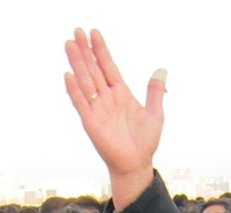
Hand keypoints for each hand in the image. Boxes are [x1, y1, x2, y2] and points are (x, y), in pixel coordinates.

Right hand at [64, 28, 164, 209]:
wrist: (137, 164)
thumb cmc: (146, 142)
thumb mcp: (156, 113)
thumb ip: (155, 91)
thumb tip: (161, 70)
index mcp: (121, 94)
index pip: (108, 66)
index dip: (101, 50)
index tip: (94, 33)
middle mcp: (106, 99)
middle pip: (94, 69)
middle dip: (86, 51)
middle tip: (77, 31)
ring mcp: (97, 109)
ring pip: (85, 81)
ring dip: (77, 63)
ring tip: (70, 45)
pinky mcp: (91, 123)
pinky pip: (81, 104)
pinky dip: (75, 90)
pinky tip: (69, 75)